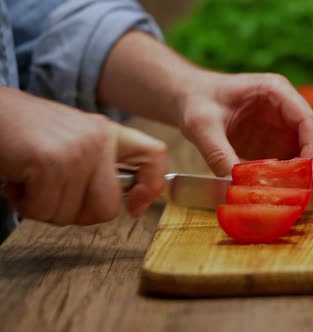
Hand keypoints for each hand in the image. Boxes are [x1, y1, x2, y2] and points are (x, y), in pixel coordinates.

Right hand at [0, 87, 166, 224]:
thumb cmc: (27, 133)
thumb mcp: (75, 141)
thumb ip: (102, 167)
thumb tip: (132, 204)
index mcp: (109, 133)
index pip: (155, 155)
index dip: (152, 186)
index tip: (135, 207)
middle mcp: (98, 139)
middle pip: (108, 208)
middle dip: (76, 214)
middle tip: (53, 196)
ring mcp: (76, 150)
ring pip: (71, 215)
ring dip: (43, 208)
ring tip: (30, 181)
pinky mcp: (48, 162)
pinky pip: (44, 210)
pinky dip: (26, 205)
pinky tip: (18, 182)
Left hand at [177, 72, 312, 186]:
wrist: (189, 97)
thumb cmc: (196, 100)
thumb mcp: (201, 124)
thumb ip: (217, 153)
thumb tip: (235, 186)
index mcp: (276, 91)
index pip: (308, 120)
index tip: (308, 176)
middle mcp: (288, 107)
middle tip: (305, 193)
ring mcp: (286, 125)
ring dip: (311, 173)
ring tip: (298, 196)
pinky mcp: (279, 142)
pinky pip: (297, 162)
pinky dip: (296, 178)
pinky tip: (286, 193)